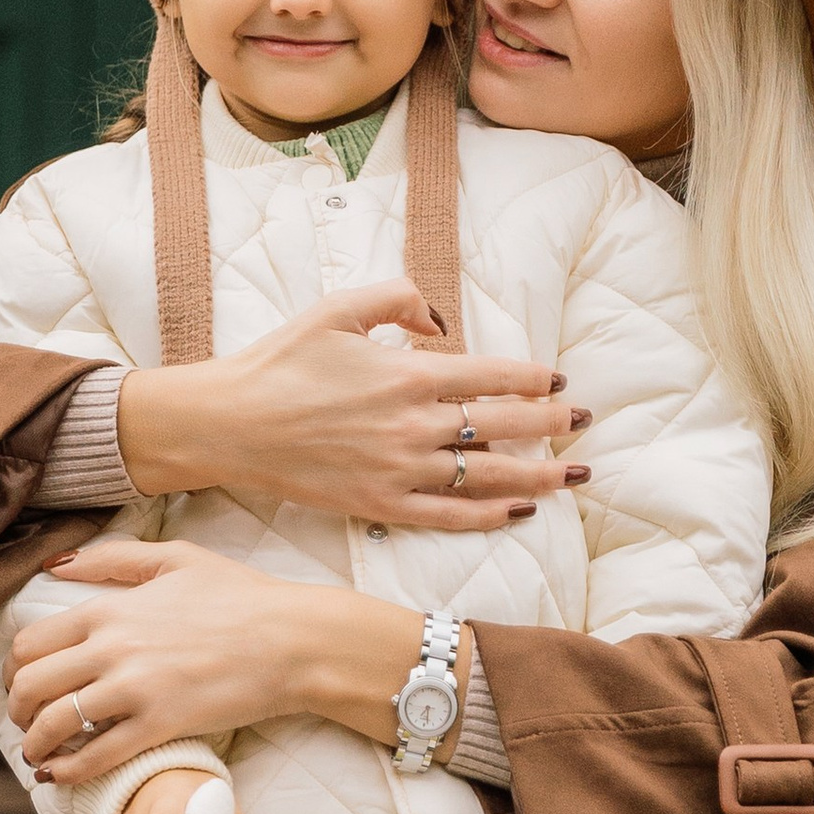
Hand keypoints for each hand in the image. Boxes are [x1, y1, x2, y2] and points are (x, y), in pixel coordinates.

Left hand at [10, 539, 424, 777]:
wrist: (293, 639)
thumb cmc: (242, 596)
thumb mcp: (176, 560)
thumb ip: (113, 559)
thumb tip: (57, 564)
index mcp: (110, 608)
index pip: (31, 642)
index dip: (15, 670)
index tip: (22, 684)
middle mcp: (112, 648)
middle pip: (31, 685)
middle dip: (17, 710)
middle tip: (26, 723)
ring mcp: (135, 688)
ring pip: (55, 724)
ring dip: (36, 745)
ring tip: (41, 754)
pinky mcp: (162, 725)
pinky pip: (97, 756)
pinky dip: (70, 771)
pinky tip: (63, 776)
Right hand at [114, 282, 589, 530]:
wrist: (228, 424)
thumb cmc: (279, 362)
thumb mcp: (338, 308)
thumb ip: (399, 298)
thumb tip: (441, 320)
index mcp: (408, 373)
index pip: (492, 376)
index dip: (533, 379)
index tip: (559, 381)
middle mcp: (413, 425)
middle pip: (503, 426)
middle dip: (552, 424)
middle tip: (585, 422)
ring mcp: (400, 469)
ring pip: (487, 475)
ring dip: (540, 475)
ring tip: (575, 474)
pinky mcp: (381, 505)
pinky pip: (450, 514)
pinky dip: (489, 515)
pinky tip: (519, 511)